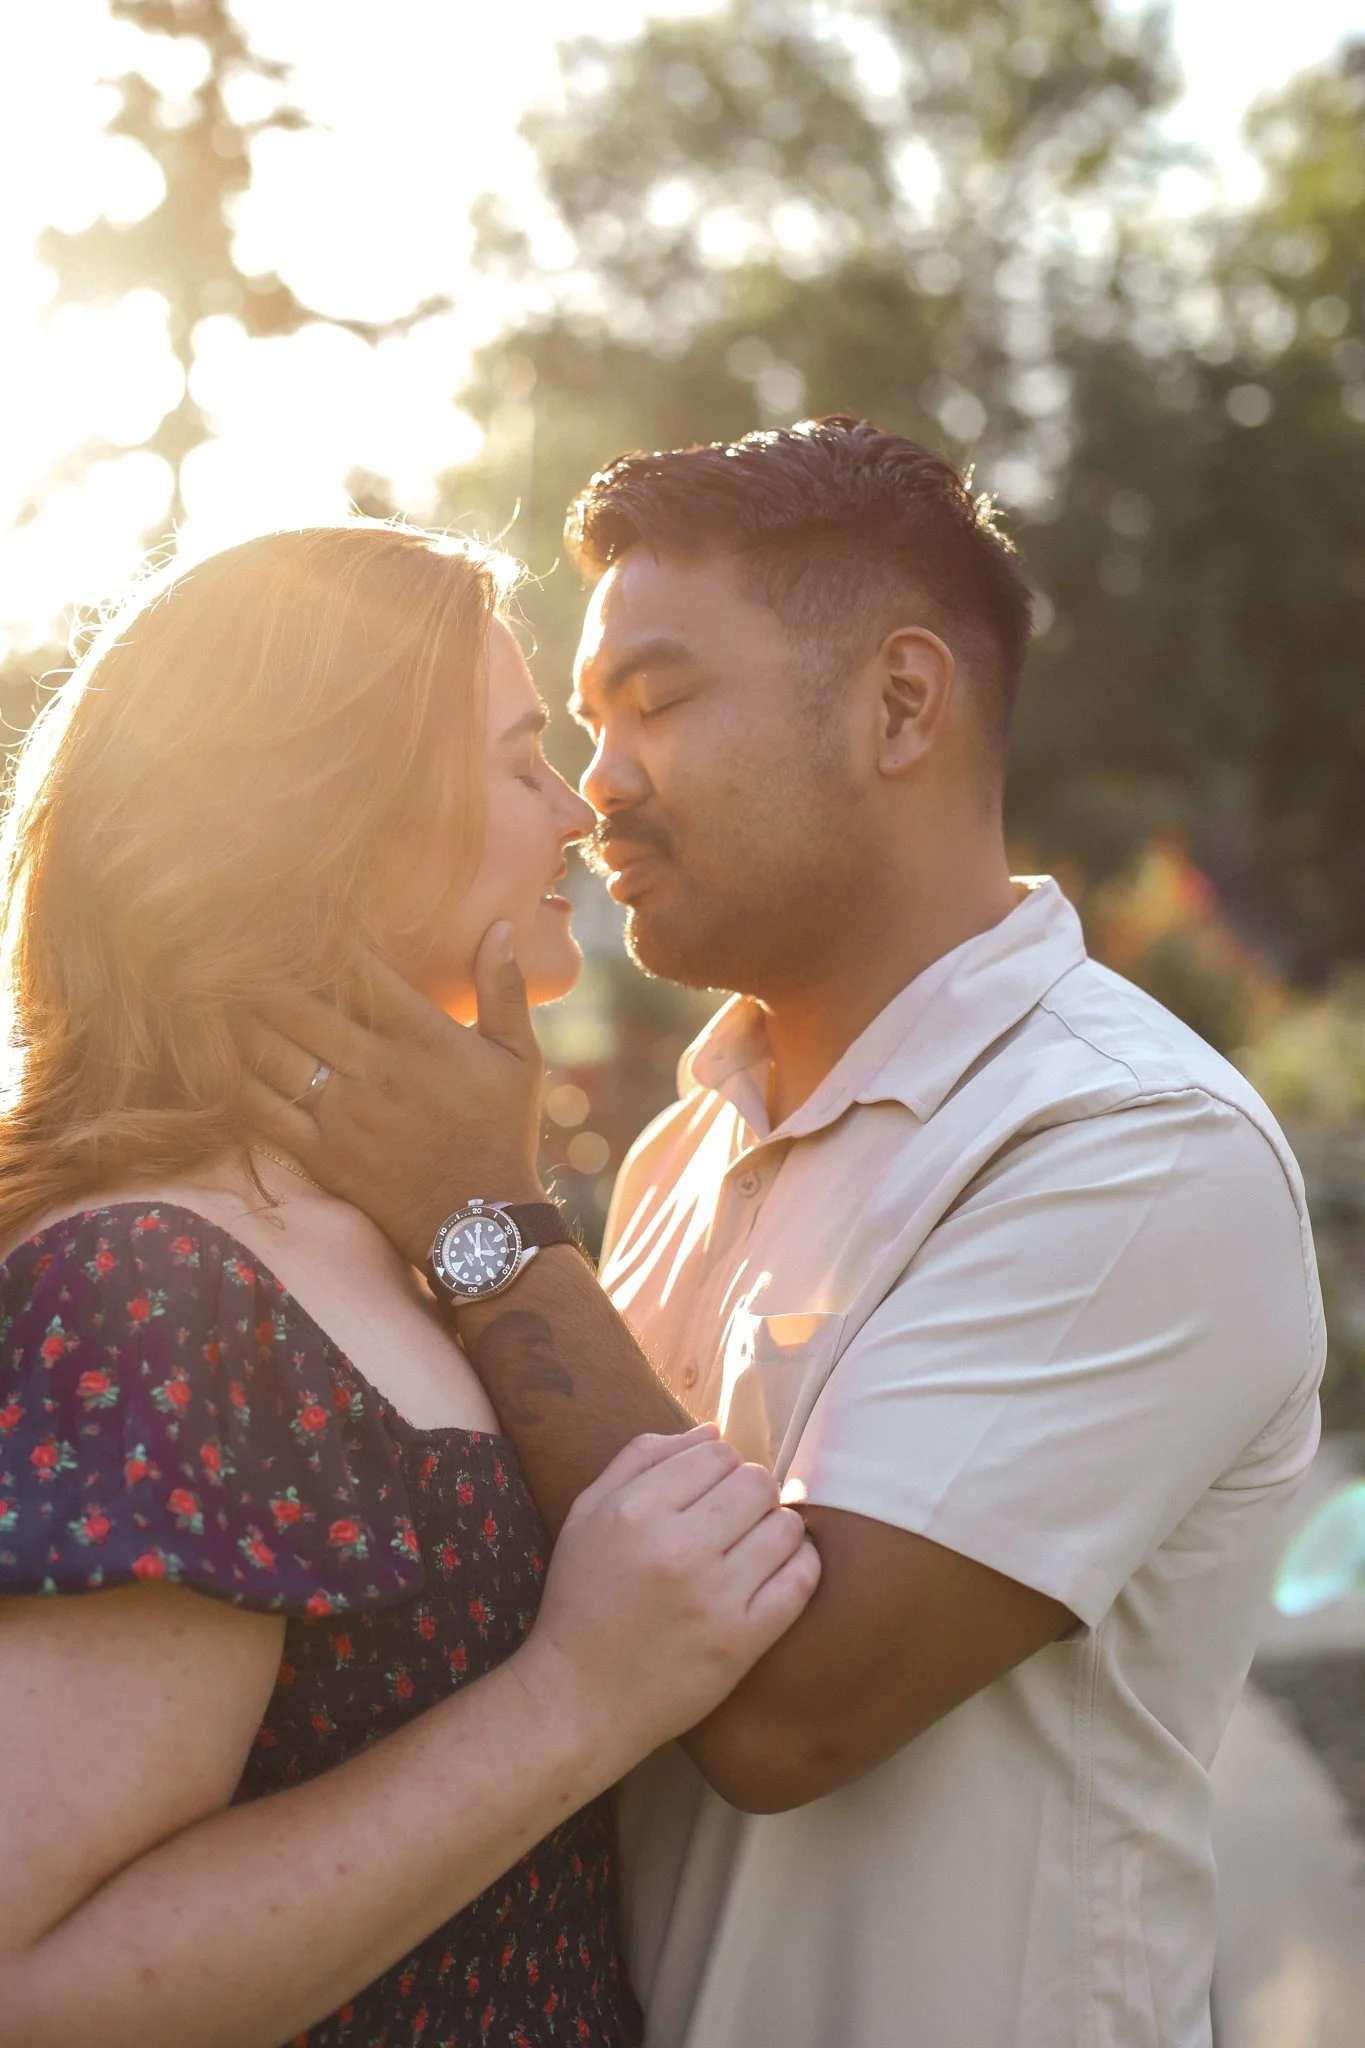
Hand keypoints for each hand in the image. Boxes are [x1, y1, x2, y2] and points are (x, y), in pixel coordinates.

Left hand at [238, 925, 545, 1264]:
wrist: (482, 1224)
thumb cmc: (503, 1133)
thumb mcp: (520, 1057)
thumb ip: (506, 989)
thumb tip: (501, 925)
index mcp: (421, 1033)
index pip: (355, 968)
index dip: (315, 937)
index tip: (288, 918)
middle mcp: (376, 1065)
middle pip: (297, 1002)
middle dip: (259, 972)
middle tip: (227, 949)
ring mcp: (344, 1111)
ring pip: (271, 1050)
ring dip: (237, 1018)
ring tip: (210, 993)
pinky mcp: (322, 1153)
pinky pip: (263, 1109)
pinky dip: (235, 1079)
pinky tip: (215, 1058)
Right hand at [518, 1425, 820, 1763]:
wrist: (579, 1700)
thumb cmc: (582, 1600)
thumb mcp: (587, 1514)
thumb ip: (642, 1458)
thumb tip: (712, 1430)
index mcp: (635, 1510)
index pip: (717, 1453)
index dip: (720, 1466)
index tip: (711, 1492)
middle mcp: (676, 1548)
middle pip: (757, 1482)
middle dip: (751, 1494)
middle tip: (735, 1520)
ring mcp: (713, 1597)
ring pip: (786, 1525)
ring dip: (776, 1529)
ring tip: (753, 1548)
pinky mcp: (741, 1641)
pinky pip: (801, 1579)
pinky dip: (799, 1565)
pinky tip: (777, 1571)